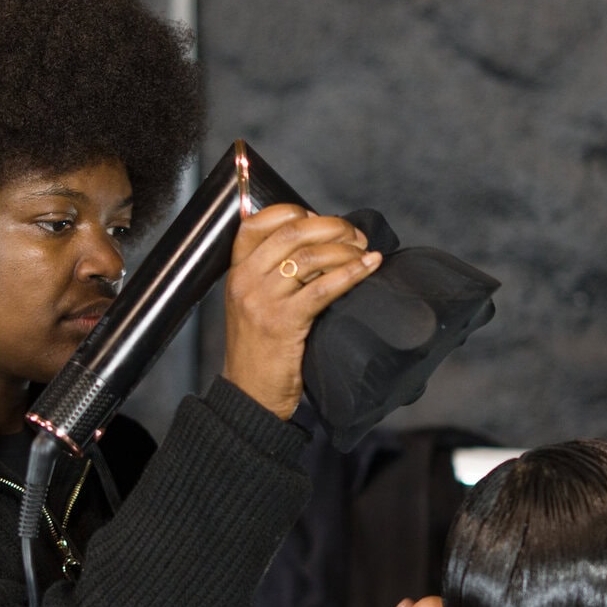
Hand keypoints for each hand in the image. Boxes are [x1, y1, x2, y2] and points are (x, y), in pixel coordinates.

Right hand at [222, 204, 381, 417]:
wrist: (249, 394)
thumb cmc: (260, 349)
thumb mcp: (254, 304)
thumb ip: (273, 274)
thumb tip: (317, 242)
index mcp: (236, 272)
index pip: (258, 222)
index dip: (295, 212)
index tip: (321, 219)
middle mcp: (246, 281)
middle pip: (292, 232)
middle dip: (331, 227)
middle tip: (356, 235)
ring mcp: (262, 301)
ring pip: (310, 256)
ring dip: (345, 249)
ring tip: (365, 252)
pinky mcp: (284, 322)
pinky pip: (323, 288)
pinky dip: (351, 273)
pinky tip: (369, 268)